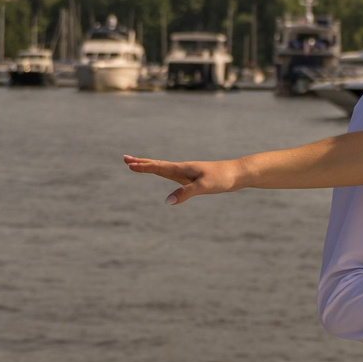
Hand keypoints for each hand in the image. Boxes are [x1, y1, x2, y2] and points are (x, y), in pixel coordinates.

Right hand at [124, 154, 241, 203]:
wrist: (237, 174)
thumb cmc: (222, 178)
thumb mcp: (203, 187)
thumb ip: (185, 193)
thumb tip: (167, 202)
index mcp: (182, 169)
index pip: (158, 167)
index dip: (143, 167)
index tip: (128, 164)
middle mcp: (182, 169)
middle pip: (157, 165)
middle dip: (141, 163)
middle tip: (125, 159)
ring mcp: (186, 173)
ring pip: (163, 169)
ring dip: (149, 166)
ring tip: (137, 164)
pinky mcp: (192, 177)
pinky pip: (171, 174)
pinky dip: (161, 172)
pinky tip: (161, 172)